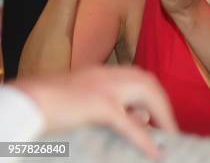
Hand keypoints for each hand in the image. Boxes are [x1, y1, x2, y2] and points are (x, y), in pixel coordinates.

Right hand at [12, 66, 176, 158]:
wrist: (21, 104)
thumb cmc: (44, 108)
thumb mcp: (80, 104)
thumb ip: (108, 108)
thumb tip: (140, 120)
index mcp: (99, 74)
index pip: (137, 78)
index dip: (152, 97)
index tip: (160, 116)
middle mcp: (105, 75)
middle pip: (147, 82)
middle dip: (162, 103)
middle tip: (171, 128)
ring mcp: (104, 87)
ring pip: (146, 93)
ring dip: (162, 115)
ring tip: (170, 136)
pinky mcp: (99, 105)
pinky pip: (130, 124)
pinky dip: (145, 139)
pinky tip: (155, 153)